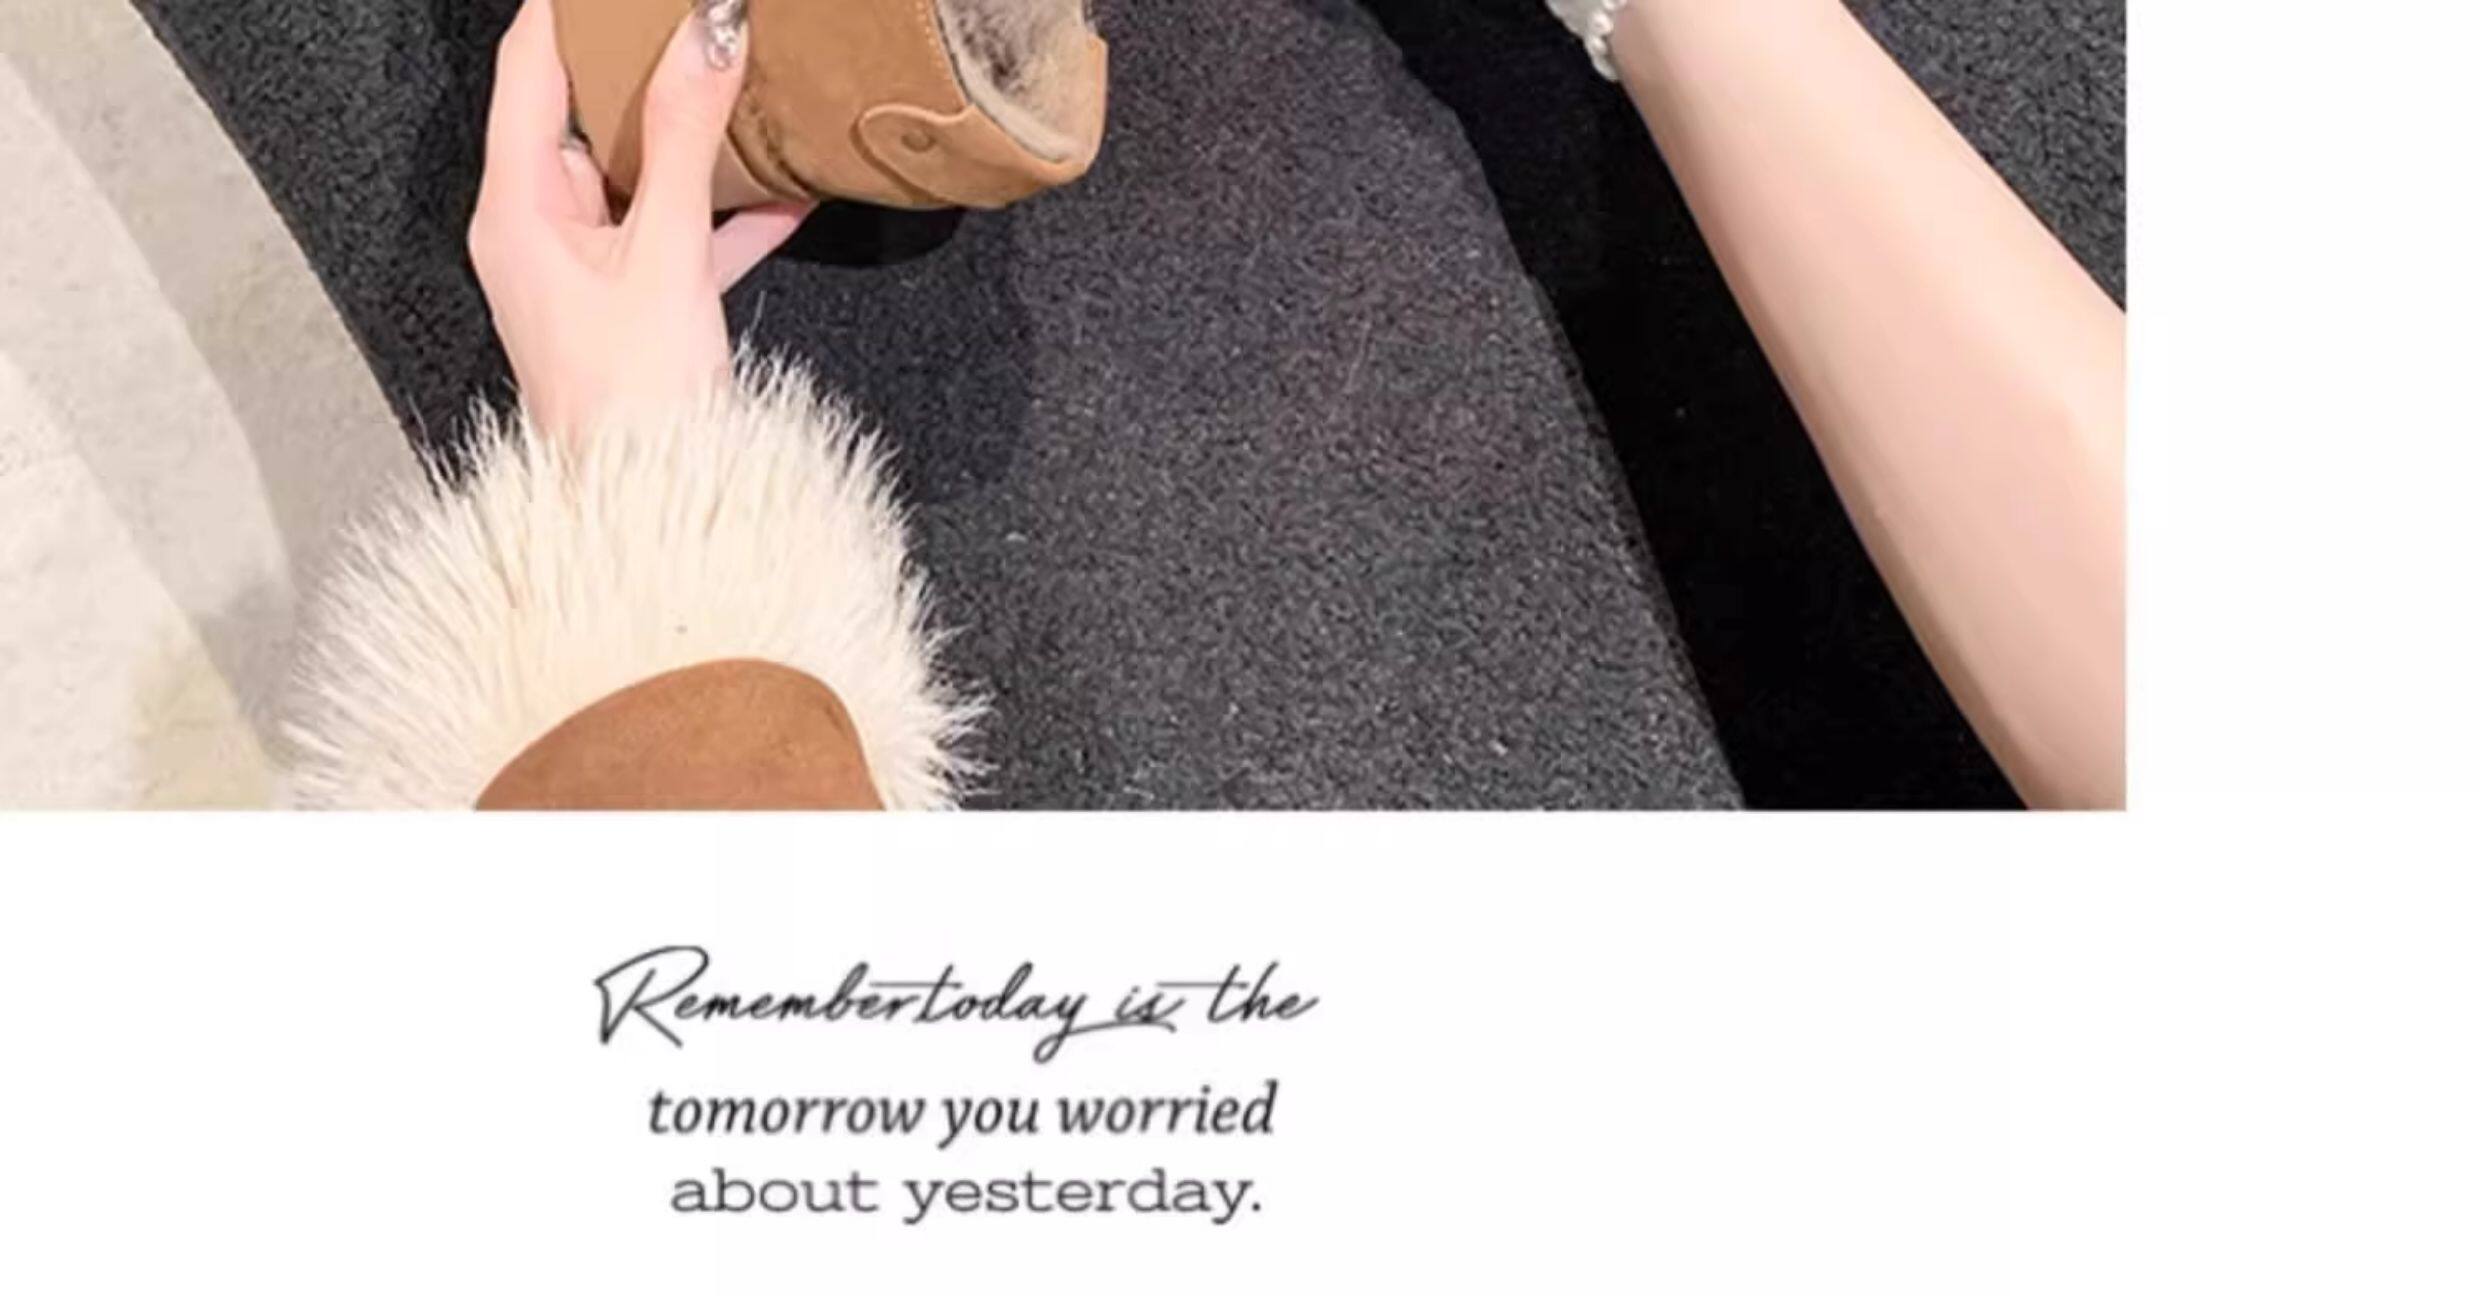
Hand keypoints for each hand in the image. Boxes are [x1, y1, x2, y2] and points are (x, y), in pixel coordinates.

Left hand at [467, 0, 812, 441]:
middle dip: (643, 68)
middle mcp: (537, 230)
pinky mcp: (628, 306)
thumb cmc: (631, 399)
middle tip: (697, 27)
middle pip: (582, 117)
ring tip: (746, 90)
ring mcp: (583, 270)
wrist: (648, 513)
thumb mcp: (665, 251)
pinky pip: (671, 236)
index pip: (529, 71)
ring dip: (692, 143)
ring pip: (636, 177)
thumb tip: (707, 33)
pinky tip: (782, 196)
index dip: (567, 13)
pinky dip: (719, 213)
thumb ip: (685, 137)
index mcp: (518, 207)